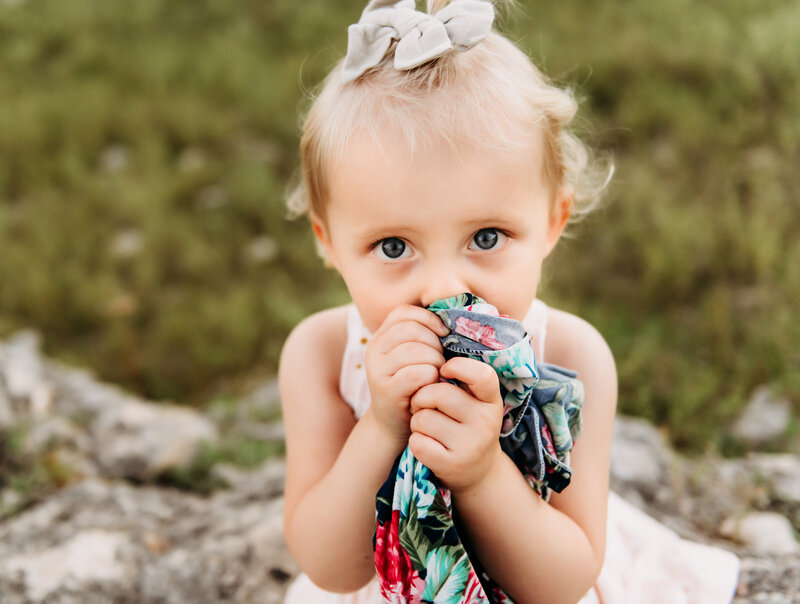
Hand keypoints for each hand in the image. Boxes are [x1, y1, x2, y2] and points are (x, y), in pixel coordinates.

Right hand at [365, 305, 448, 445]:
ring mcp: (377, 370)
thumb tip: (454, 314)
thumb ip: (425, 335)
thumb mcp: (414, 356)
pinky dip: (431, 377)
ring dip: (436, 361)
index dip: (429, 319)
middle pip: (412, 330)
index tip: (444, 335)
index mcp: (381, 336)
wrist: (393, 425)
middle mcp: (374, 349)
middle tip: (442, 361)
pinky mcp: (385, 390)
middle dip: (435, 343)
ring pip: (416, 350)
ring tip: (439, 374)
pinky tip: (432, 385)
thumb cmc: (413, 386)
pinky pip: (416, 373)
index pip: (404, 313)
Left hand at [408, 356, 503, 493]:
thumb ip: (461, 376)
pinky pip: (417, 442)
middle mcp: (486, 422)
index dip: (457, 367)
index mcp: (491, 400)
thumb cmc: (467, 423)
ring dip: (417, 421)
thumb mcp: (475, 400)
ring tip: (428, 426)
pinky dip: (415, 441)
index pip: (481, 375)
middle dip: (422, 397)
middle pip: (437, 394)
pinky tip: (428, 444)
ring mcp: (470, 445)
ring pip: (422, 418)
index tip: (444, 370)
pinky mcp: (452, 464)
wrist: (478, 472)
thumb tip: (434, 339)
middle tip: (425, 405)